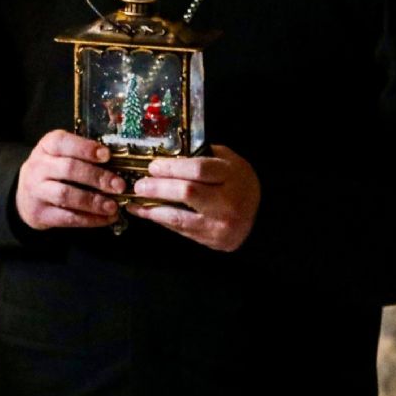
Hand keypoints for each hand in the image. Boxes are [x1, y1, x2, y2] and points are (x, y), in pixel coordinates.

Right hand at [15, 130, 127, 229]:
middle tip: (119, 185)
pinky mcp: (40, 213)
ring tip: (113, 206)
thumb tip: (118, 161)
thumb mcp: (60, 155)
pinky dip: (90, 219)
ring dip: (93, 201)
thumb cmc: (53, 170)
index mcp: (46, 147)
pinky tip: (106, 218)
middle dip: (97, 177)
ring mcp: (36, 191)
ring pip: (66, 195)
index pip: (62, 142)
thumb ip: (82, 154)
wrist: (26, 196)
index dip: (85, 148)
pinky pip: (67, 217)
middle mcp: (38, 167)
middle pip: (68, 169)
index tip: (107, 155)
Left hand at [127, 144, 259, 250]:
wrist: (259, 214)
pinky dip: (160, 220)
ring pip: (179, 217)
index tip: (153, 166)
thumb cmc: (237, 180)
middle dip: (158, 188)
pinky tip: (145, 212)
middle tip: (139, 184)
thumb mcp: (226, 160)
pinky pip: (180, 229)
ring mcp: (221, 224)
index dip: (171, 167)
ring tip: (135, 200)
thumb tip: (164, 155)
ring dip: (152, 208)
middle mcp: (228, 202)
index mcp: (231, 176)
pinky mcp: (212, 240)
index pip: (198, 170)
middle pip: (187, 193)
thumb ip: (199, 156)